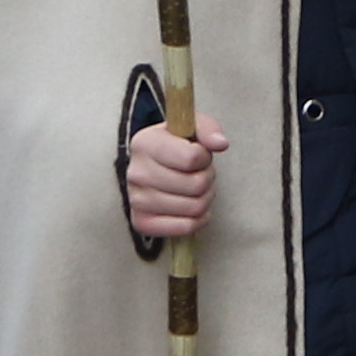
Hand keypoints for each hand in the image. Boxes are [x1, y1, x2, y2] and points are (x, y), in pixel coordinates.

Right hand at [121, 110, 226, 244]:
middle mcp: (136, 172)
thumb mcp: (191, 127)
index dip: (204, 157)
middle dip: (207, 179)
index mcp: (144, 143)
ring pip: (194, 207)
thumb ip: (208, 129)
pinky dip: (198, 220)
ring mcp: (136, 200)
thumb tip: (220, 143)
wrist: (154, 167)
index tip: (199, 154)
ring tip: (196, 189)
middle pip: (196, 185)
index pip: (191, 158)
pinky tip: (194, 208)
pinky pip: (185, 227)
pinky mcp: (141, 222)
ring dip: (205, 199)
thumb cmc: (176, 146)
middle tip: (200, 174)